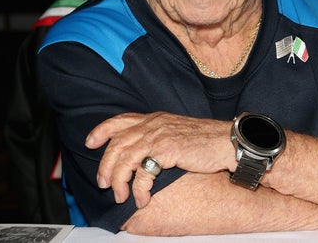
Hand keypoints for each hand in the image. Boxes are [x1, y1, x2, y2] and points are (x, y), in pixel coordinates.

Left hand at [85, 112, 233, 207]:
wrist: (227, 142)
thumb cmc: (205, 141)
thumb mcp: (176, 132)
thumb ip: (158, 136)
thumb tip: (141, 152)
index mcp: (155, 119)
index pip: (121, 120)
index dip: (102, 130)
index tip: (90, 142)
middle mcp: (154, 125)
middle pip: (117, 143)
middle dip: (105, 166)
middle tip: (103, 184)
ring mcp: (160, 136)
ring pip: (125, 159)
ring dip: (118, 181)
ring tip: (121, 196)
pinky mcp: (168, 151)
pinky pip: (143, 173)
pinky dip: (138, 189)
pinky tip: (142, 199)